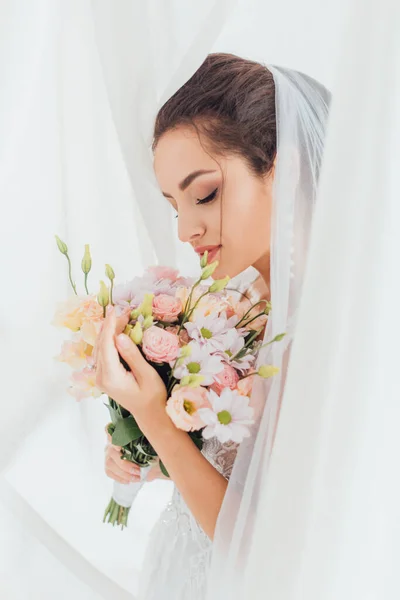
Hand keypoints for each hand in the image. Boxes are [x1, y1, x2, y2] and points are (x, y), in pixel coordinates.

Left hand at [94, 305, 167, 432]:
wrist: (150, 415)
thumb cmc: (153, 396)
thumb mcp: (146, 374)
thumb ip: (132, 355)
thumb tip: (120, 336)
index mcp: (110, 377)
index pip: (106, 345)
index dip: (110, 325)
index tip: (115, 309)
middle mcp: (101, 377)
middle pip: (101, 344)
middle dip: (110, 325)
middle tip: (122, 310)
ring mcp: (101, 378)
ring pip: (100, 348)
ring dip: (109, 331)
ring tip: (120, 317)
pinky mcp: (105, 377)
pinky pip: (103, 354)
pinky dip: (108, 340)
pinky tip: (116, 331)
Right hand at [104, 424, 168, 482]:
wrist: (152, 462)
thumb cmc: (150, 450)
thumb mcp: (151, 444)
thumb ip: (149, 444)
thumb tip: (153, 451)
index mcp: (120, 433)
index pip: (109, 430)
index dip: (111, 437)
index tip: (119, 447)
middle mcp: (111, 443)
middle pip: (112, 452)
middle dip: (125, 464)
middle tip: (138, 471)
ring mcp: (108, 455)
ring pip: (110, 464)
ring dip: (124, 473)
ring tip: (136, 477)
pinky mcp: (108, 466)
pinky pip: (110, 473)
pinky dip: (120, 478)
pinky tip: (129, 480)